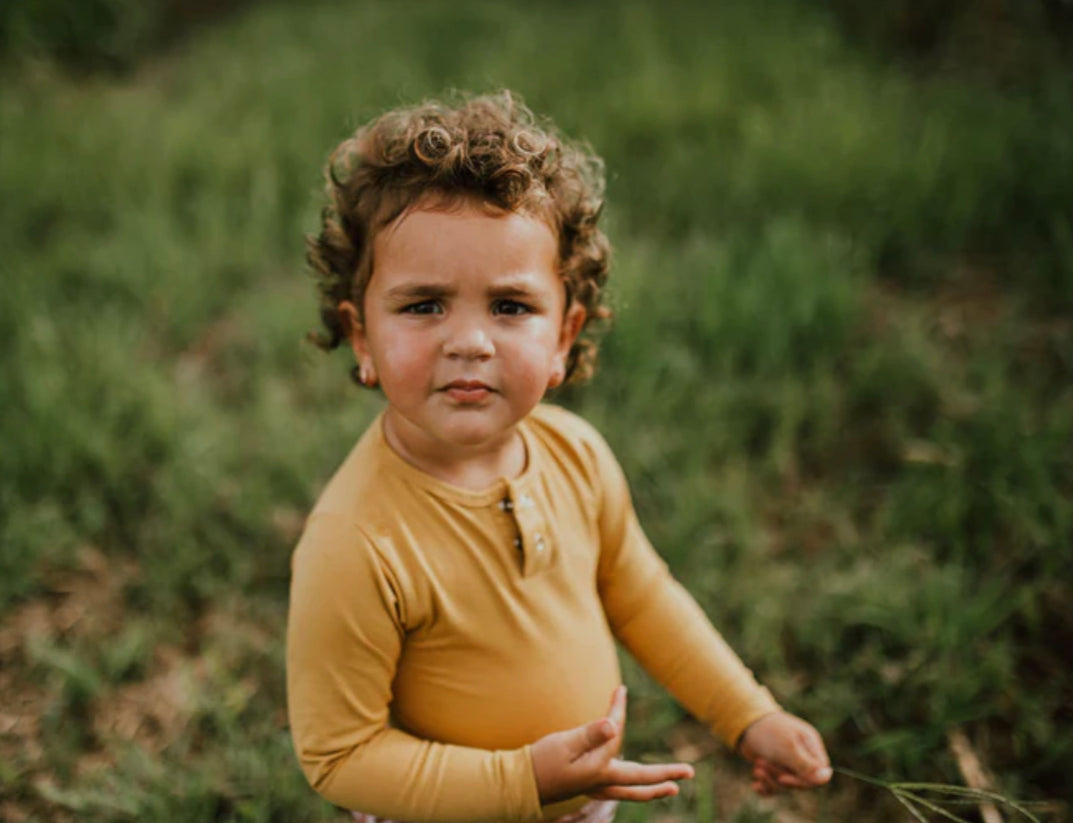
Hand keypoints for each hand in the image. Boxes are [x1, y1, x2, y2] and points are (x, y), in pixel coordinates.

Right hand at [530, 685, 694, 804]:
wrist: (519, 784)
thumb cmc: (541, 761)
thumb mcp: (564, 744)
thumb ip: (589, 735)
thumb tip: (613, 726)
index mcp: (598, 769)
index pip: (617, 735)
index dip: (619, 711)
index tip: (621, 690)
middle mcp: (601, 782)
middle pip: (641, 780)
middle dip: (665, 774)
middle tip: (689, 773)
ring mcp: (594, 788)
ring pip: (632, 790)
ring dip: (653, 789)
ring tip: (672, 789)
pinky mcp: (586, 788)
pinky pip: (617, 790)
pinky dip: (631, 789)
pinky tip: (631, 785)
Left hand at [737, 711, 831, 794]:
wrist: (743, 722)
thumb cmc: (767, 730)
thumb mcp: (787, 747)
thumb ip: (806, 764)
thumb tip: (827, 778)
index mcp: (811, 746)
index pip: (819, 775)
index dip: (802, 782)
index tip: (783, 779)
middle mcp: (803, 756)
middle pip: (801, 782)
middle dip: (779, 777)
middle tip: (761, 763)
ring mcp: (789, 763)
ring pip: (786, 786)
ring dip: (769, 780)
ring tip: (756, 768)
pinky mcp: (775, 768)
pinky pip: (775, 787)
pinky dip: (765, 787)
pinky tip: (755, 784)